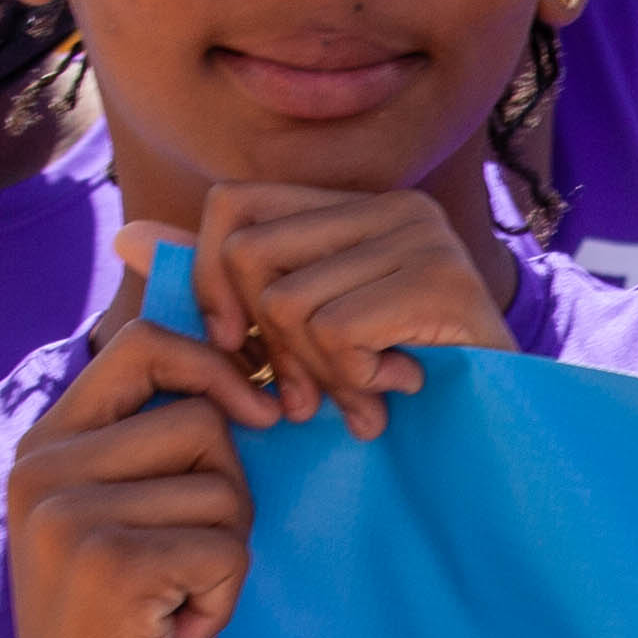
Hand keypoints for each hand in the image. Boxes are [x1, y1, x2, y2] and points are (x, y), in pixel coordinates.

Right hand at [7, 293, 276, 637]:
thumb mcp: (119, 524)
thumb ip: (152, 450)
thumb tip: (253, 374)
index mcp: (45, 446)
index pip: (142, 344)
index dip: (216, 365)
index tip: (259, 416)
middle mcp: (43, 469)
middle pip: (202, 420)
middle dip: (230, 494)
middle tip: (192, 567)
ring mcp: (68, 514)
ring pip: (223, 487)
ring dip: (227, 557)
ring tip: (177, 607)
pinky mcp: (110, 564)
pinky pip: (226, 548)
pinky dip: (224, 599)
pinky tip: (178, 636)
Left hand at [191, 179, 519, 438]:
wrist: (508, 432)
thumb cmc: (402, 384)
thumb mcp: (302, 335)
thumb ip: (222, 284)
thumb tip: (129, 239)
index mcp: (354, 206)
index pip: (233, 205)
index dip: (211, 282)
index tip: (234, 351)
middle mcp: (390, 206)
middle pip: (251, 256)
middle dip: (263, 345)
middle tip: (302, 397)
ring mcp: (422, 237)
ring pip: (289, 303)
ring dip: (316, 375)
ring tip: (359, 401)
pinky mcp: (443, 282)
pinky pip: (336, 331)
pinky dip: (352, 380)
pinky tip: (392, 391)